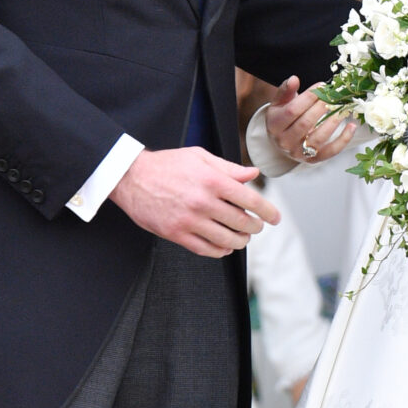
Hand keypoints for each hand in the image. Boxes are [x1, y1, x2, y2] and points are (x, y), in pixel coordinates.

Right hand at [112, 147, 279, 257]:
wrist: (132, 178)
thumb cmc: (166, 165)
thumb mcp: (200, 157)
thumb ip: (229, 168)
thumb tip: (253, 175)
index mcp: (212, 180)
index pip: (250, 200)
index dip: (268, 211)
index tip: (275, 218)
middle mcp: (203, 202)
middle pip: (242, 223)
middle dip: (255, 227)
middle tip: (256, 227)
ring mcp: (189, 221)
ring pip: (227, 240)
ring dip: (240, 241)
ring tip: (242, 237)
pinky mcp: (176, 234)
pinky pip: (206, 250)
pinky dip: (220, 251)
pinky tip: (223, 246)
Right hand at [264, 76, 352, 165]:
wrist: (281, 140)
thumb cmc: (282, 118)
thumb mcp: (279, 103)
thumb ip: (285, 91)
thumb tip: (294, 79)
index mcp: (274, 125)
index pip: (292, 110)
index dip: (308, 97)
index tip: (321, 86)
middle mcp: (284, 141)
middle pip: (306, 124)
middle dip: (321, 107)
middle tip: (333, 96)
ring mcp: (299, 152)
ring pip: (318, 138)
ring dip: (333, 121)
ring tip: (342, 108)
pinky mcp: (312, 159)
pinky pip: (330, 151)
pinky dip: (343, 139)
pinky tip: (352, 126)